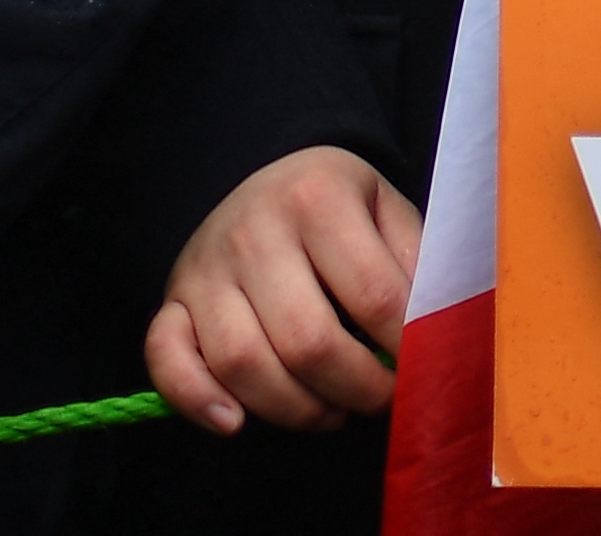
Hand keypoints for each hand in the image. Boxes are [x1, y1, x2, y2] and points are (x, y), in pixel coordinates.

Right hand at [148, 147, 421, 436]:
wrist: (262, 175)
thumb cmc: (337, 205)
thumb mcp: (387, 209)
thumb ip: (416, 262)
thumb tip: (433, 330)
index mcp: (318, 198)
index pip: (373, 296)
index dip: (403, 347)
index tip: (420, 366)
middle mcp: (253, 232)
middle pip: (307, 341)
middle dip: (356, 389)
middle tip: (380, 400)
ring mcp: (205, 270)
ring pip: (243, 364)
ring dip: (295, 409)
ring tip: (332, 412)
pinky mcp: (172, 302)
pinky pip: (167, 361)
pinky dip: (198, 400)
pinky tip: (236, 425)